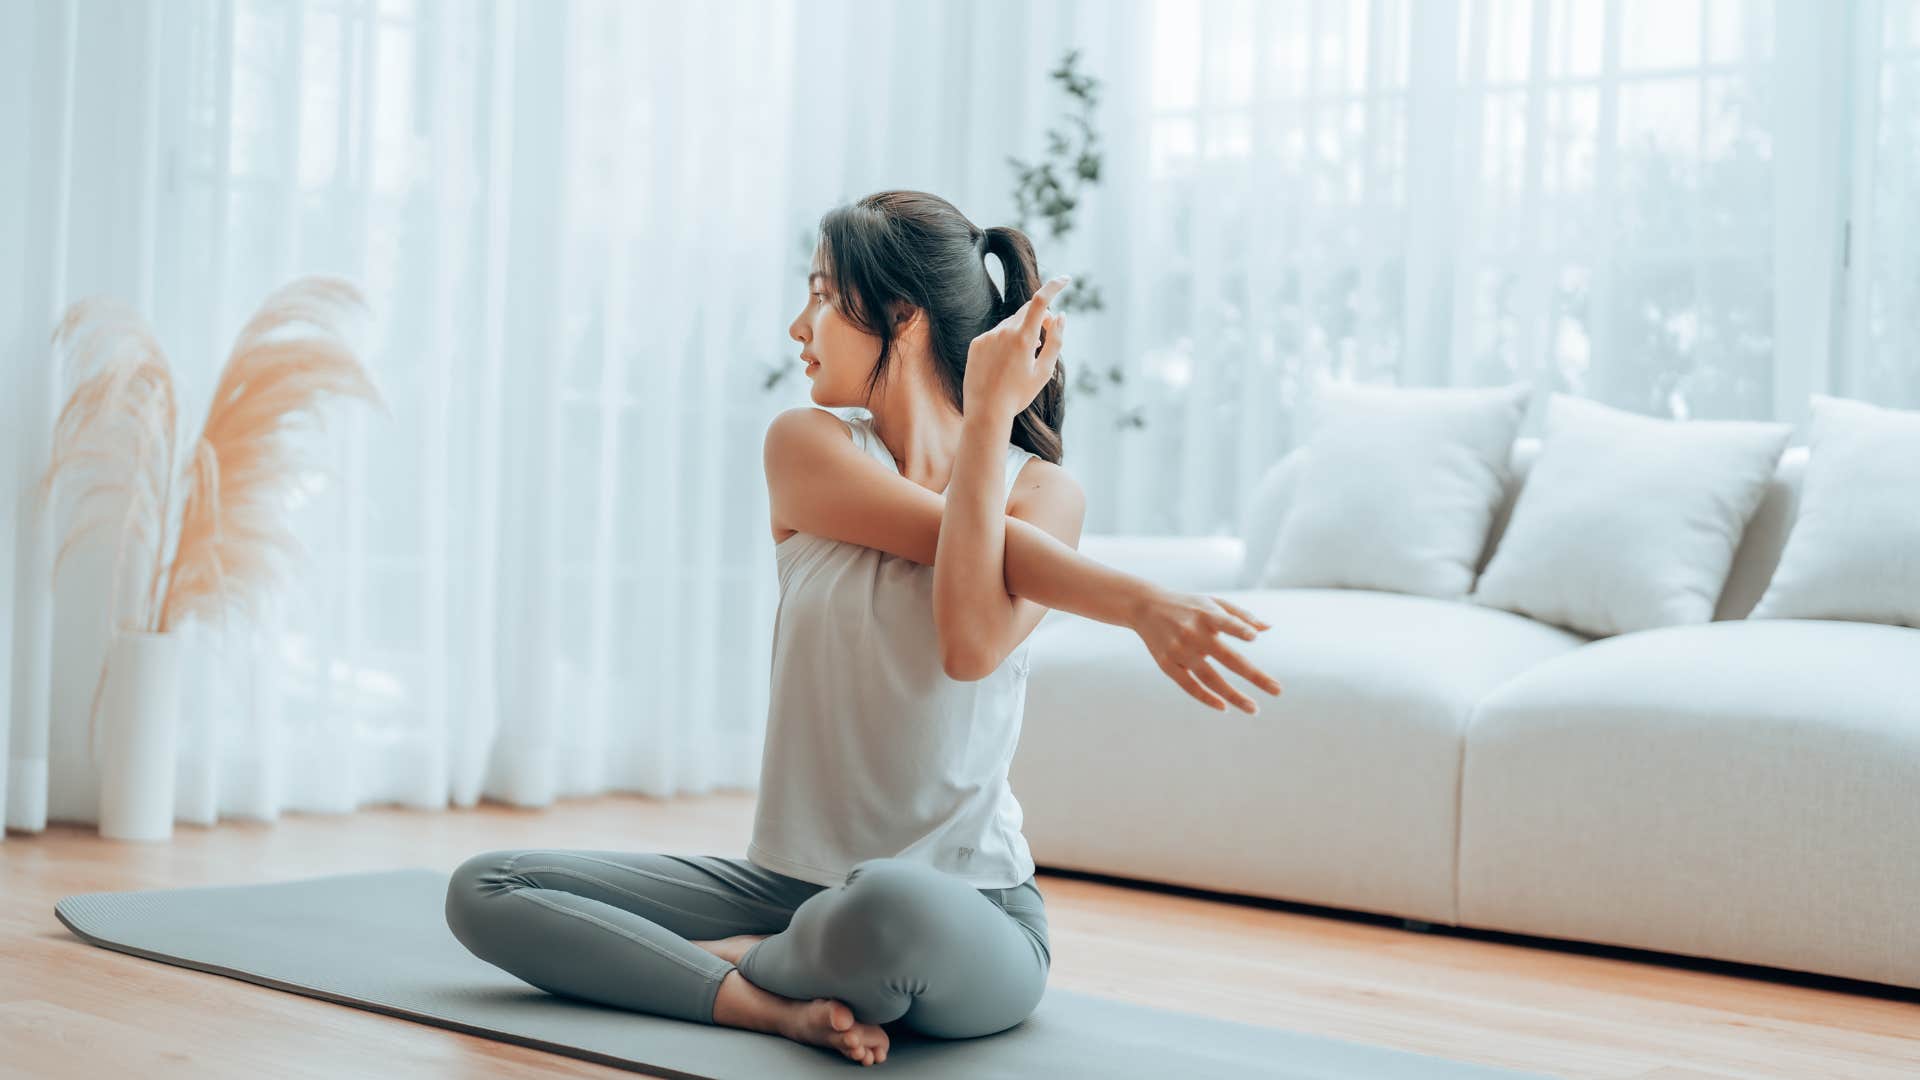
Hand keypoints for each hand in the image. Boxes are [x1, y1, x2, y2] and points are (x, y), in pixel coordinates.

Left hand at [964, 275, 1070, 422]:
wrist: (986, 412)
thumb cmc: (1019, 394)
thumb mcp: (1044, 371)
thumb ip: (1055, 341)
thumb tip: (1060, 316)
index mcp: (1023, 339)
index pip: (1040, 301)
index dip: (1054, 286)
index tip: (1066, 279)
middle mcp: (1003, 332)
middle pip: (1026, 312)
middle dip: (1039, 319)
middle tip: (1045, 338)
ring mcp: (987, 337)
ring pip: (1010, 325)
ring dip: (1020, 334)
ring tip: (1019, 361)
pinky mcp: (976, 344)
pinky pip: (995, 335)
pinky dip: (1003, 343)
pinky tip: (1003, 365)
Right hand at [1128, 587, 1283, 713]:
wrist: (1146, 607)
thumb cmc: (1188, 605)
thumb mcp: (1212, 602)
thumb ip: (1240, 615)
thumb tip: (1267, 628)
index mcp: (1206, 615)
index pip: (1225, 622)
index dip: (1238, 629)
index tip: (1253, 638)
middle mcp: (1193, 633)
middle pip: (1227, 658)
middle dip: (1254, 676)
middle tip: (1278, 691)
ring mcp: (1179, 651)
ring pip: (1210, 678)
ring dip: (1234, 696)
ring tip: (1254, 708)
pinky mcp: (1167, 664)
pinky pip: (1189, 686)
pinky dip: (1206, 698)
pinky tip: (1224, 707)